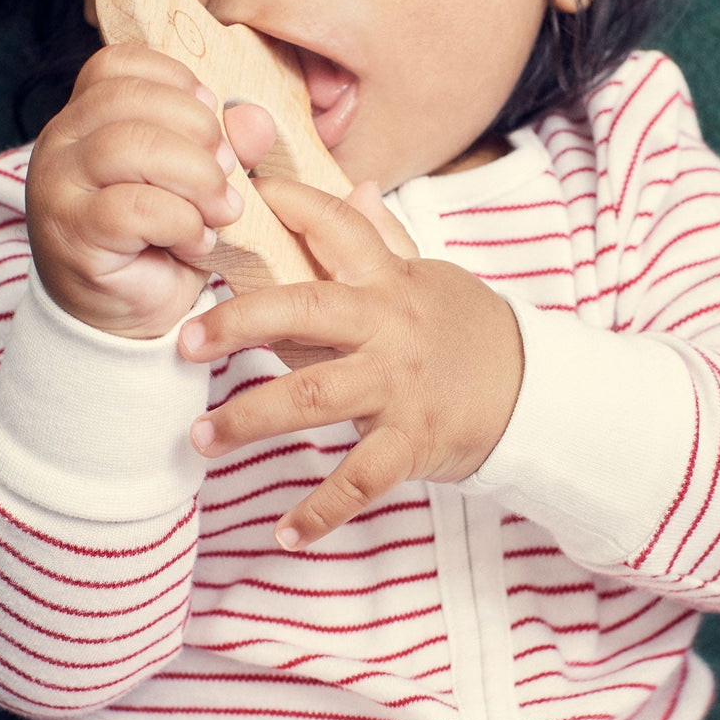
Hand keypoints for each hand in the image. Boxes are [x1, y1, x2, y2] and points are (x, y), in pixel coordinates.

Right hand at [25, 45, 275, 337]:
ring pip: (130, 146)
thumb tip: (255, 119)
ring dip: (196, 177)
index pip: (118, 64)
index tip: (211, 115)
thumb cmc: (161, 238)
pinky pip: (133, 208)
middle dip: (199, 131)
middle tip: (227, 174)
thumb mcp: (202, 181)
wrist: (127, 317)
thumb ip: (227, 143)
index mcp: (86, 115)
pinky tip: (196, 242)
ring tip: (221, 211)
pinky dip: (181, 222)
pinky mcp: (71, 235)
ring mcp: (58, 188)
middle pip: (130, 99)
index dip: (175, 79)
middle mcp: (60, 142)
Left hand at [177, 177, 523, 548]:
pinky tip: (285, 533)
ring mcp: (398, 385)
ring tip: (201, 437)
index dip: (289, 205)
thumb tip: (357, 185)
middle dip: (240, 322)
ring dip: (251, 418)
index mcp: (386, 280)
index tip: (235, 200)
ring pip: (313, 397)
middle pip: (306, 311)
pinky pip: (360, 479)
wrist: (534, 389)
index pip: (336, 226)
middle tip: (185, 341)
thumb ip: (383, 237)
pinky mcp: (412, 441)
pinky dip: (322, 510)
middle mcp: (387, 326)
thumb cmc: (465, 327)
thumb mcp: (428, 275)